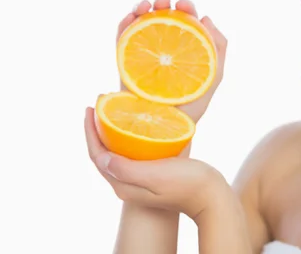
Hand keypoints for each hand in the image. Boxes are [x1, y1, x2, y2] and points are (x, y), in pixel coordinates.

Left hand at [85, 107, 229, 218]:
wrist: (211, 197)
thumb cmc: (187, 185)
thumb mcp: (155, 176)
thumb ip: (127, 169)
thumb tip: (102, 157)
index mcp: (124, 185)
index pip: (97, 156)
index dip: (90, 132)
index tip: (89, 109)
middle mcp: (128, 183)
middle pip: (104, 154)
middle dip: (97, 129)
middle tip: (98, 104)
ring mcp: (141, 179)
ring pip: (118, 152)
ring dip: (111, 131)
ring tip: (112, 109)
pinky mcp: (153, 173)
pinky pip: (133, 152)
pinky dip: (128, 136)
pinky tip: (135, 124)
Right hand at [116, 0, 227, 122]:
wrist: (165, 131)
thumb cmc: (191, 108)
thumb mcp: (214, 77)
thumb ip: (219, 48)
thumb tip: (208, 19)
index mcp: (184, 49)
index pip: (185, 21)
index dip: (185, 8)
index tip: (185, 5)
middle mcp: (163, 49)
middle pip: (161, 18)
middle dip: (162, 2)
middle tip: (164, 1)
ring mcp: (143, 55)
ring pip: (140, 24)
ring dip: (141, 7)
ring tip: (146, 5)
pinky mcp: (124, 65)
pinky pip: (121, 39)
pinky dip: (124, 24)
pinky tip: (130, 17)